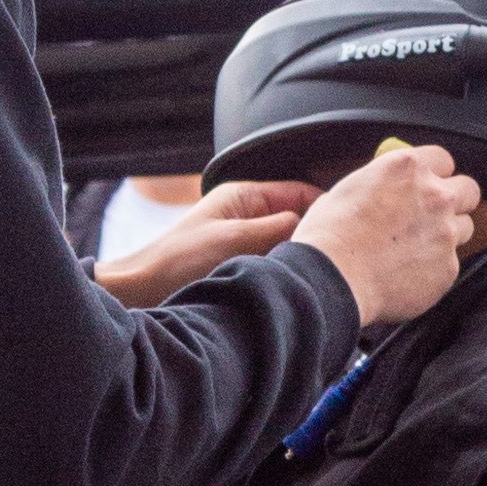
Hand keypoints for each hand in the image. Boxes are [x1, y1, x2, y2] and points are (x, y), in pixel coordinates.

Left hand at [93, 176, 317, 309]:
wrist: (140, 294)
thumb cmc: (177, 263)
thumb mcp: (236, 240)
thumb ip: (279, 228)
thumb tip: (317, 224)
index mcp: (244, 195)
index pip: (300, 191)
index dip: (325, 206)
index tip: (346, 227)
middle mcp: (246, 215)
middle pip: (297, 219)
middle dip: (314, 235)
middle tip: (335, 256)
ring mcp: (244, 241)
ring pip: (287, 245)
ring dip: (297, 258)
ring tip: (313, 273)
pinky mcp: (240, 267)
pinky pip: (273, 265)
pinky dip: (284, 274)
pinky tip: (293, 287)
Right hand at [293, 140, 477, 327]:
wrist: (332, 279)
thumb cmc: (330, 235)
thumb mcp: (348, 189)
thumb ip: (377, 185)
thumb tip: (378, 192)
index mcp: (408, 168)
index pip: (443, 159)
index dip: (434, 174)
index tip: (425, 185)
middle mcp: (435, 195)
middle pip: (468, 190)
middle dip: (455, 201)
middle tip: (434, 216)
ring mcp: (446, 233)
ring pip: (465, 228)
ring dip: (446, 235)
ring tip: (415, 250)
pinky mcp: (448, 268)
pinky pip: (449, 265)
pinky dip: (433, 271)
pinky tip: (405, 276)